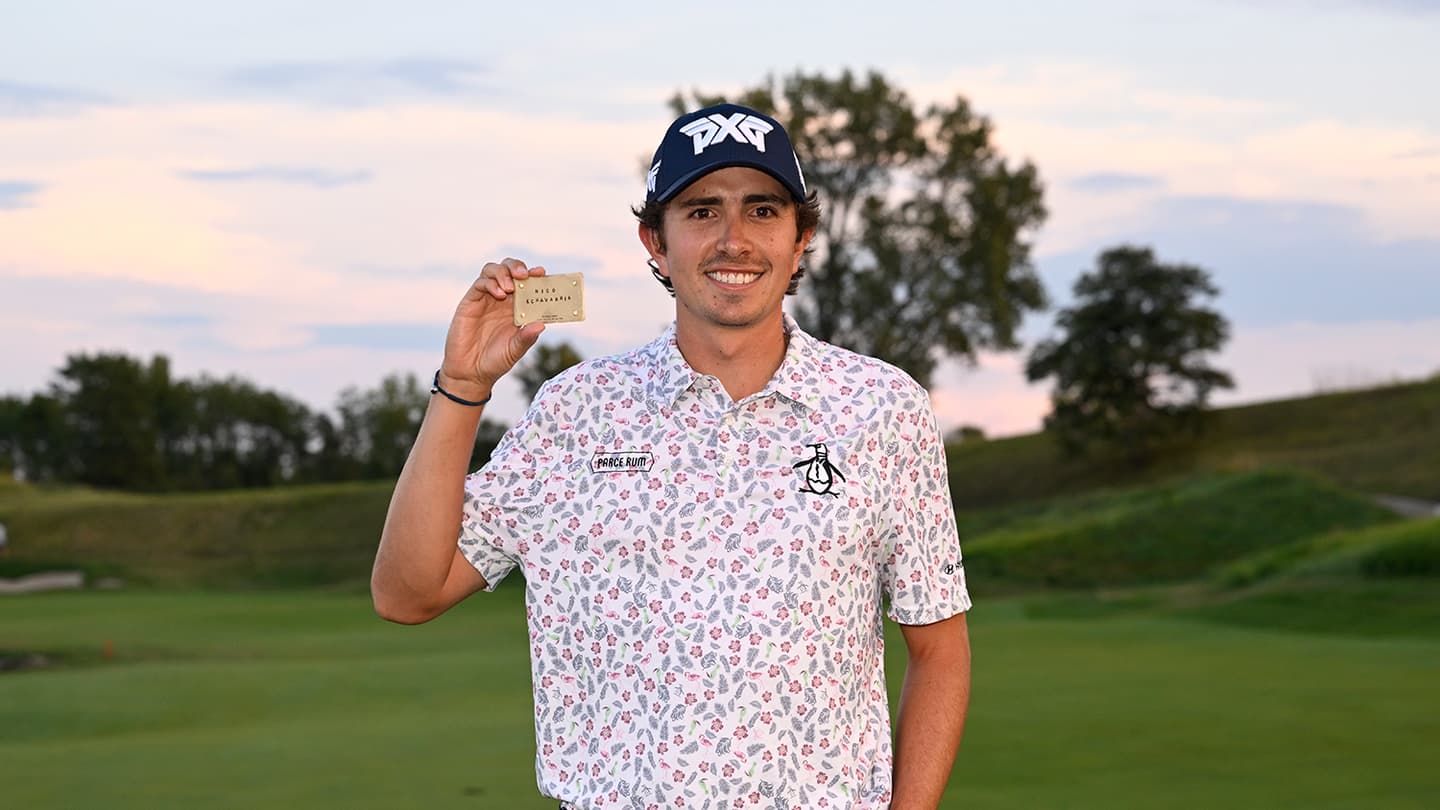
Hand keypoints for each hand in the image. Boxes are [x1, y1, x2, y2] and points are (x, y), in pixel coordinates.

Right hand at [438, 258, 547, 399]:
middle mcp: (502, 300)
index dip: (535, 276)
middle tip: (525, 275)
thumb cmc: (495, 361)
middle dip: (518, 266)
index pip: (527, 284)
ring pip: (493, 270)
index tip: (542, 273)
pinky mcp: (470, 302)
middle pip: (509, 269)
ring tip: (511, 287)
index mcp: (517, 308)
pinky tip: (499, 294)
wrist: (470, 373)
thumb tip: (542, 325)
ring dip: (504, 272)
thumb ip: (526, 338)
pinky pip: (480, 284)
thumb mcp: (515, 350)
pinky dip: (491, 284)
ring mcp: (486, 299)